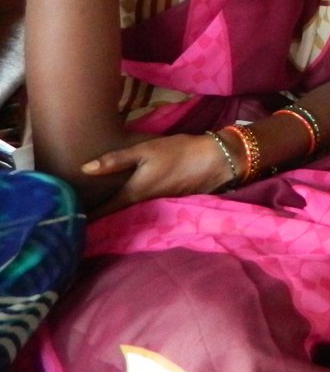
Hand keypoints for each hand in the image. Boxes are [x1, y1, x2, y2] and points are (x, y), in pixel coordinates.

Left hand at [84, 132, 234, 214]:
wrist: (217, 161)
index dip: (86, 217)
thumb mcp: (145, 151)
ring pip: (129, 214)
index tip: (70, 221)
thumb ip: (115, 160)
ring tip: (97, 213)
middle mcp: (142, 205)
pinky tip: (126, 204)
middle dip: (98, 218)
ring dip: (115, 215)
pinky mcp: (168, 202)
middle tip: (77, 217)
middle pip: (115, 216)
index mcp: (133, 194)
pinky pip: (143, 210)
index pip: (103, 212)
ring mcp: (156, 206)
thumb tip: (84, 169)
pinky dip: (131, 210)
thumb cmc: (179, 152)